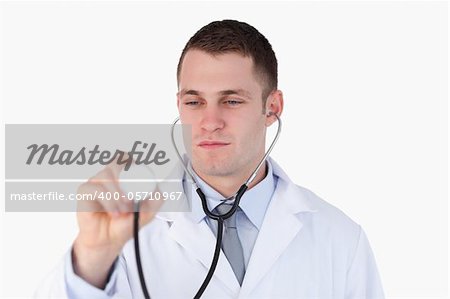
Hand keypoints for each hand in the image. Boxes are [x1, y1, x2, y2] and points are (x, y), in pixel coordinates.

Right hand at [73, 158, 160, 287]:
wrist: (109, 240)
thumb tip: (157, 186)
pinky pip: (96, 189)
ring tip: (122, 211)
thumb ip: (157, 199)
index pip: (126, 158)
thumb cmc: (125, 223)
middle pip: (117, 162)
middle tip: (131, 200)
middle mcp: (109, 175)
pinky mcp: (84, 191)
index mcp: (123, 176)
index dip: (132, 164)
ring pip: (107, 176)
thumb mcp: (147, 212)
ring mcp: (95, 181)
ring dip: (118, 196)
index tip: (139, 179)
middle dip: (126, 179)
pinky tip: (113, 213)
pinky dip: (108, 202)